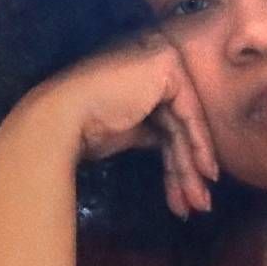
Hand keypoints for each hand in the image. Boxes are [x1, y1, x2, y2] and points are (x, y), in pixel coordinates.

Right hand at [14, 30, 218, 219]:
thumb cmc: (83, 128)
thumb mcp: (126, 130)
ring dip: (192, 168)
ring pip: (185, 125)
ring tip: (199, 203)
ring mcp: (163, 61)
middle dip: (187, 170)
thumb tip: (173, 148)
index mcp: (142, 73)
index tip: (189, 196)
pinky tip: (206, 173)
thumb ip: (151, 130)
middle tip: (199, 204)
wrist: (61, 118)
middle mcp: (154, 61)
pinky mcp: (168, 68)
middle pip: (177, 125)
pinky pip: (189, 116)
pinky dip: (199, 147)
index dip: (179, 160)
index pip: (168, 120)